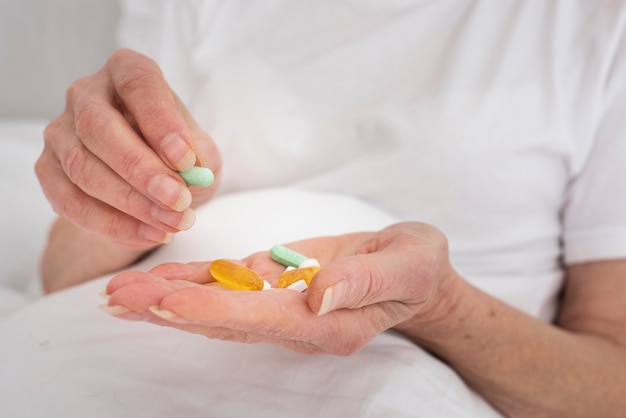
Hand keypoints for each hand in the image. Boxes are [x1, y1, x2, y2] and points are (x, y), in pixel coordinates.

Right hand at [35, 48, 220, 249]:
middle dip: (141, 171)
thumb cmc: (177, 158)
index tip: (186, 159)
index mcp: (127, 71)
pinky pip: (71, 202)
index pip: (138, 84)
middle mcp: (86, 94)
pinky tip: (150, 234)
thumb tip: (190, 171)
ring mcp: (60, 131)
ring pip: (83, 168)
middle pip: (99, 127)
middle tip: (178, 201)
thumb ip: (199, 156)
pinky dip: (113, 224)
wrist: (150, 186)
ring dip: (131, 203)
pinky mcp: (48, 169)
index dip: (161, 121)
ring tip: (173, 223)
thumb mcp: (200, 151)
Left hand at [102, 222, 459, 354]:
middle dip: (171, 308)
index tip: (169, 304)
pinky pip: (229, 285)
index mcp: (329, 324)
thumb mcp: (409, 265)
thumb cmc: (416, 268)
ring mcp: (282, 305)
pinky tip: (158, 279)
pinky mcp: (276, 284)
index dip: (215, 311)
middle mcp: (297, 322)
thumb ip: (367, 282)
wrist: (411, 271)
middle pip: (226, 320)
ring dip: (168, 297)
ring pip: (218, 305)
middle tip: (119, 299)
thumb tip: (321, 297)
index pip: (264, 319)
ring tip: (119, 292)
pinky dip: (192, 281)